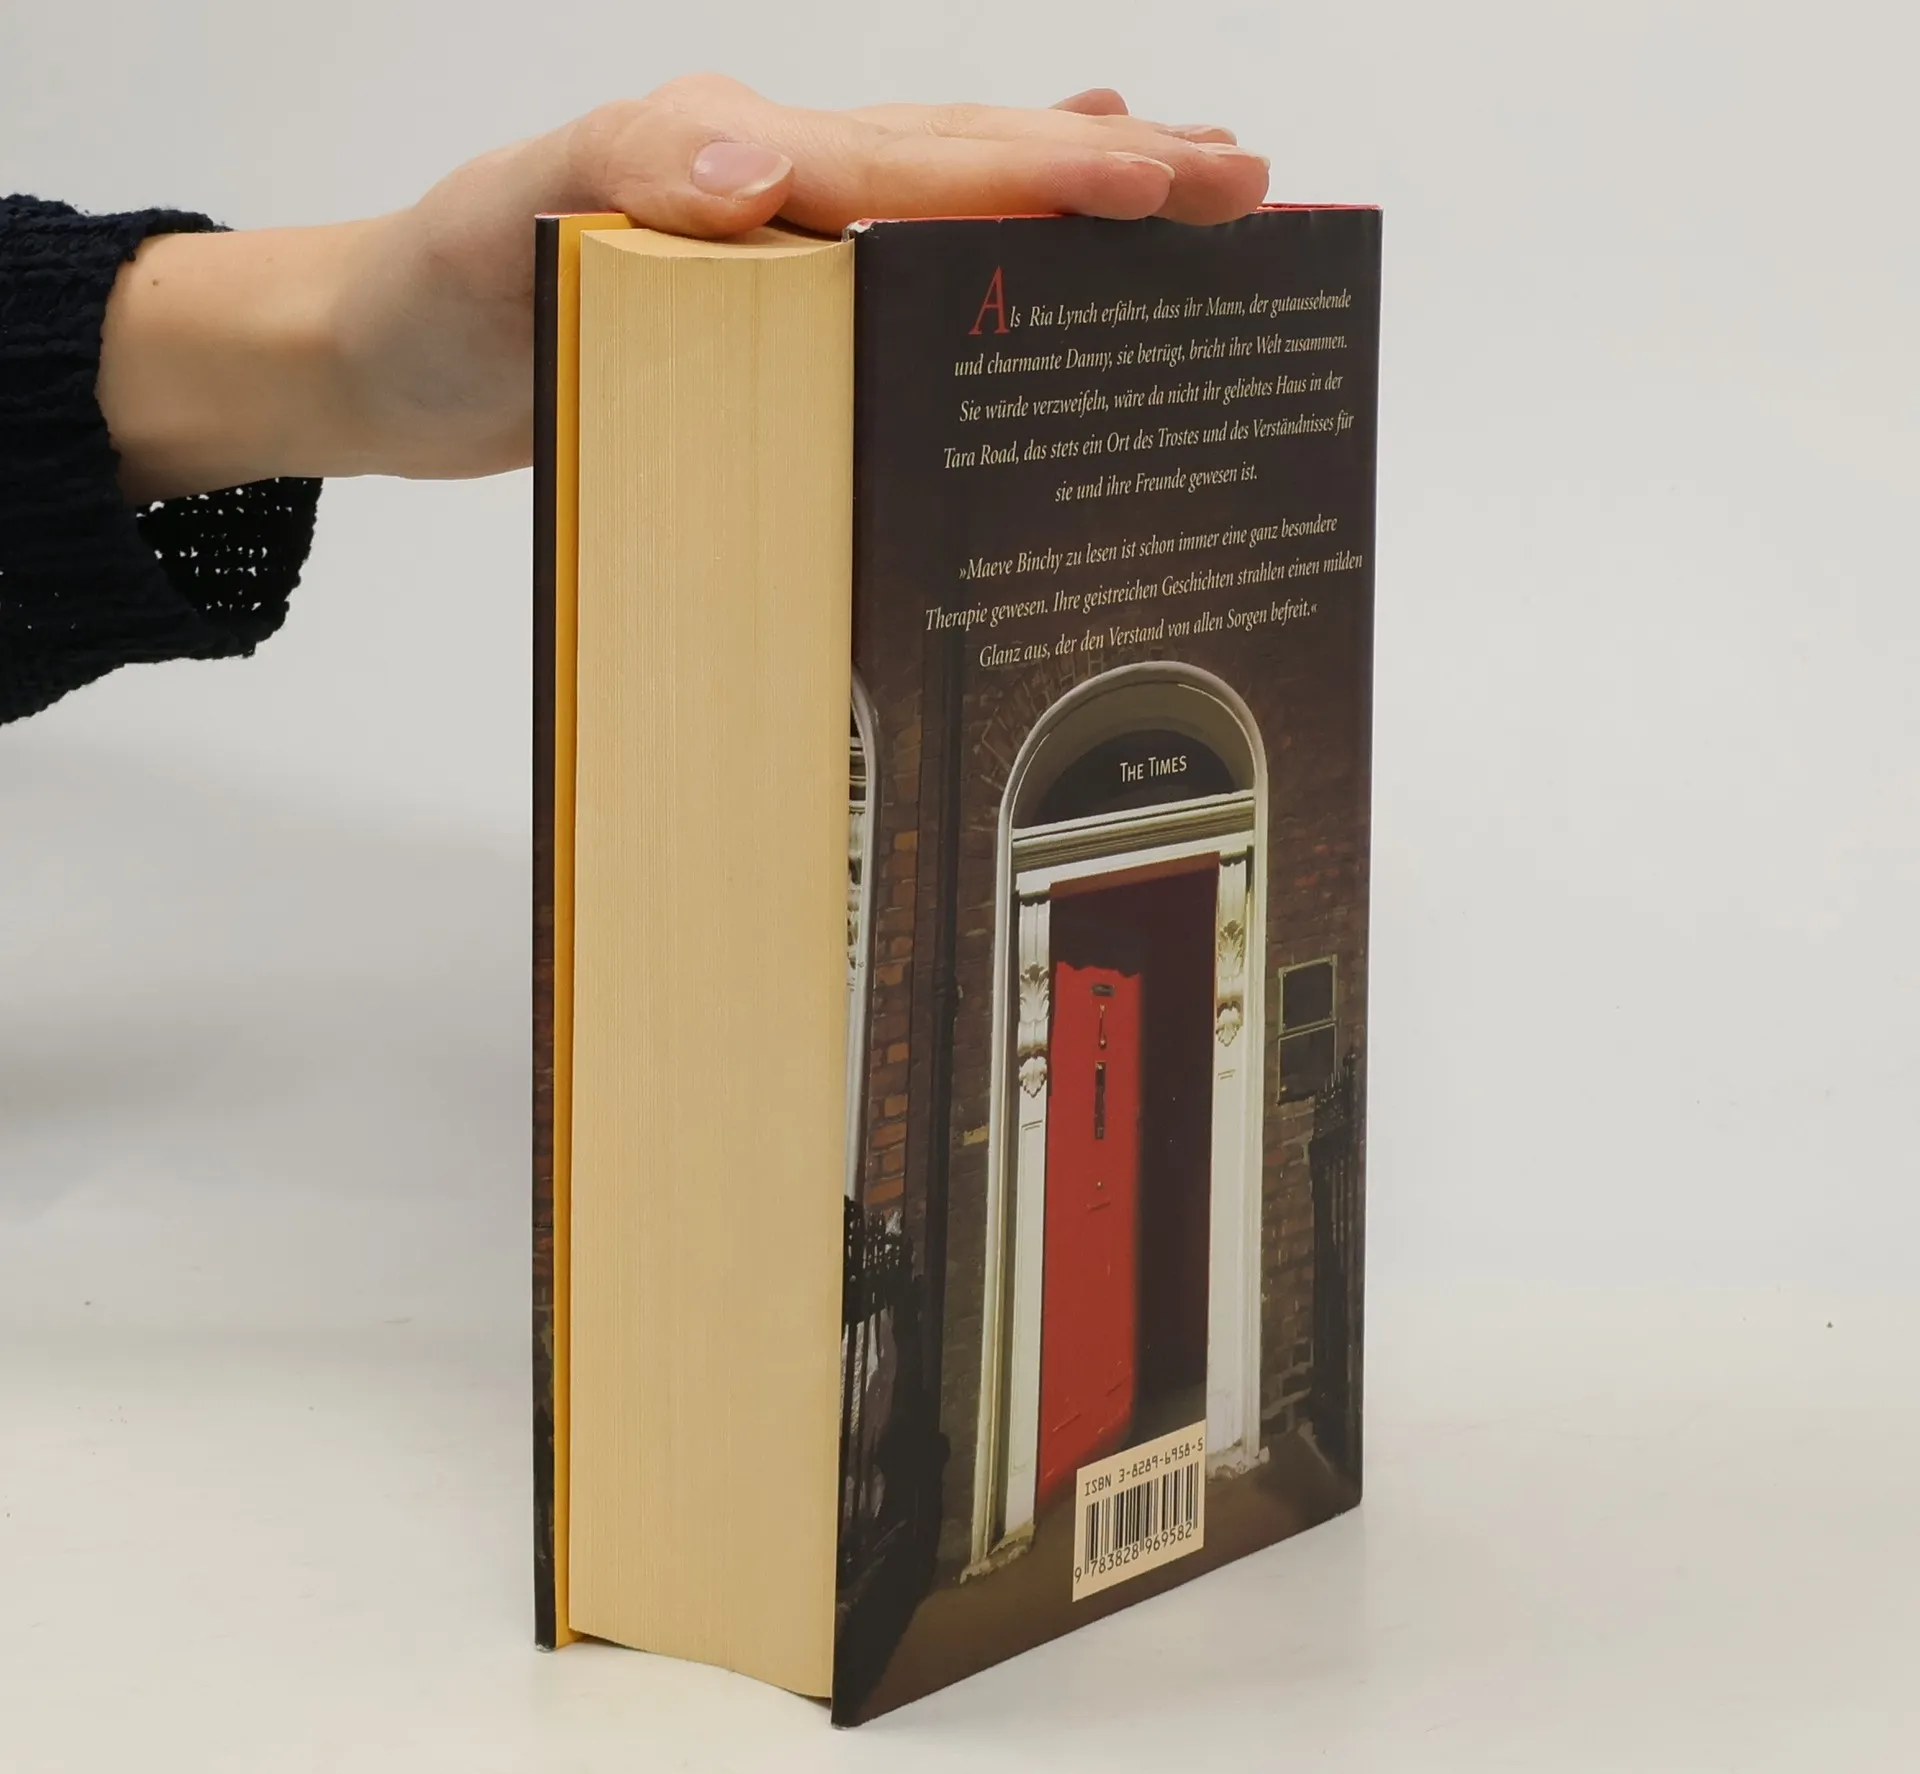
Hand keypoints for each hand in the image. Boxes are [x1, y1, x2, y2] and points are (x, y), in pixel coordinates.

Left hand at [99, 77, 1268, 499]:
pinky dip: (990, 245)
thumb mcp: (510, 221)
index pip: (933, 164)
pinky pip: (907, 264)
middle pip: (977, 164)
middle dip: (1117, 173)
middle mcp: (785, 184)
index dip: (1059, 177)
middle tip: (1245, 181)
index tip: (1179, 183)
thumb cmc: (443, 293)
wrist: (384, 355)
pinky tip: (1038, 249)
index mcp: (748, 161)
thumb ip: (626, 175)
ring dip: (1076, 195)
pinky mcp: (773, 302)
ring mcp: (786, 241)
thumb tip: (764, 168)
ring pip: (961, 199)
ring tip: (1186, 190)